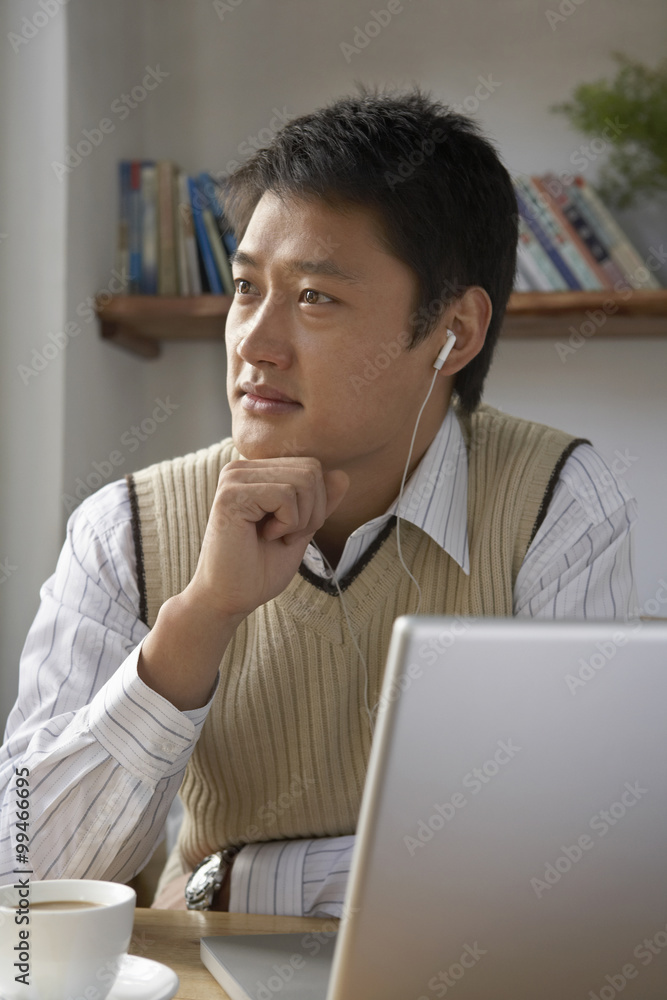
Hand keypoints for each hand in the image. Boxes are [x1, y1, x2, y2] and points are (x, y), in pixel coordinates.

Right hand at [185, 457, 349, 619]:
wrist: (229, 598)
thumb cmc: (260, 569)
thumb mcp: (301, 530)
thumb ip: (320, 503)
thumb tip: (343, 475)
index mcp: (255, 472)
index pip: (311, 466)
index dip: (317, 503)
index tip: (292, 531)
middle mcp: (242, 468)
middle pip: (312, 469)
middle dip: (313, 510)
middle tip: (287, 536)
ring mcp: (234, 478)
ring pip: (304, 480)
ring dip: (301, 519)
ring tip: (276, 537)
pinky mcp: (231, 494)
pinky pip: (286, 495)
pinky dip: (288, 523)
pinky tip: (266, 536)